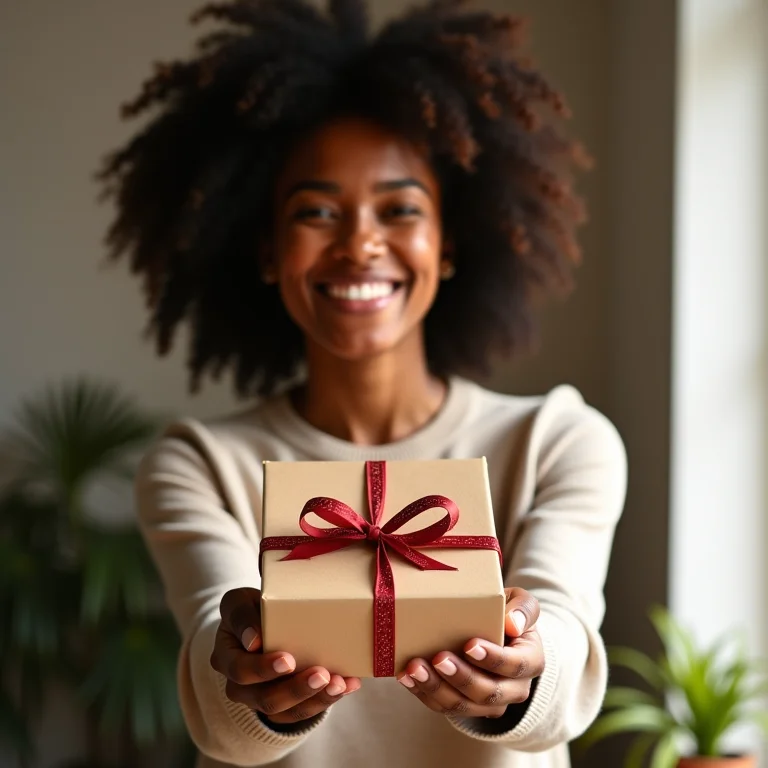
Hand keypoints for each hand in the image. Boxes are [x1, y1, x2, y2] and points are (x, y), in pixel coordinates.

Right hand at [210, 587, 360, 724]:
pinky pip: (301, 712)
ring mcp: (257, 699)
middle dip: (295, 688)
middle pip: (263, 697)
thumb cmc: (251, 609)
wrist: (258, 626)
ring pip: (285, 710)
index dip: (262, 668)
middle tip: (321, 674)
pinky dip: (326, 699)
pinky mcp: (279, 708)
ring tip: (338, 683)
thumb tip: (254, 637)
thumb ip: (243, 613)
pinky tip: (347, 685)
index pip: (239, 667)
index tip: (287, 659)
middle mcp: (237, 684)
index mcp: (225, 656)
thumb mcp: (240, 601)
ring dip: (315, 698)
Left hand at [397, 587, 543, 717]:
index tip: (469, 644)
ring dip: (436, 688)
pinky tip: (406, 676)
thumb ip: (523, 608)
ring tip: (414, 668)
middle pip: (488, 693)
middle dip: (461, 677)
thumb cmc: (507, 613)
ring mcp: (490, 703)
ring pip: (463, 706)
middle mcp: (514, 689)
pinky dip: (422, 692)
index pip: (515, 665)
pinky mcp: (466, 706)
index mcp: (531, 661)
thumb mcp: (521, 602)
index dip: (493, 658)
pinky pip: (444, 707)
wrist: (499, 633)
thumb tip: (512, 623)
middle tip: (438, 658)